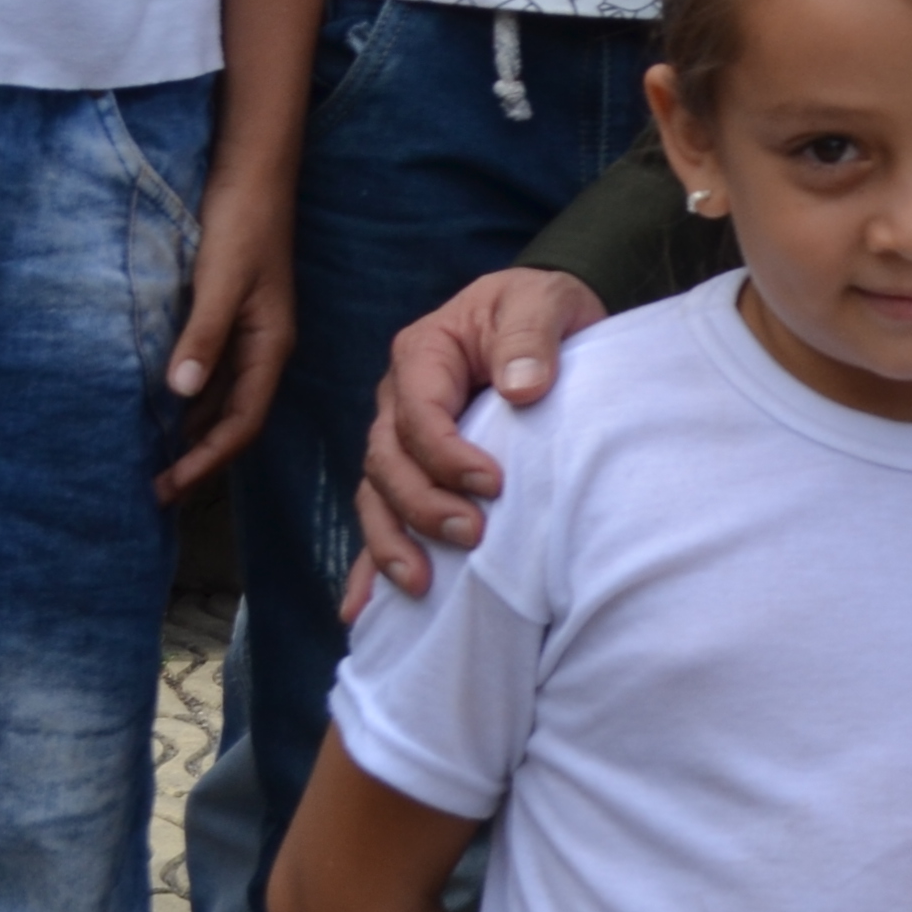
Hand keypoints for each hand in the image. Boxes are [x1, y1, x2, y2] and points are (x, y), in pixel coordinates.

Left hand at [154, 164, 298, 502]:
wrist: (251, 175)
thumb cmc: (241, 225)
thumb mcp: (221, 280)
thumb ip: (203, 335)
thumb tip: (179, 392)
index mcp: (270, 347)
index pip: (242, 423)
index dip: (208, 461)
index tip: (167, 488)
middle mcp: (261, 349)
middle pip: (233, 421)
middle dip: (199, 459)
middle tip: (152, 491)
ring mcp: (246, 335)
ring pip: (220, 401)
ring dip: (190, 435)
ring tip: (149, 462)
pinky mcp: (227, 319)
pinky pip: (208, 376)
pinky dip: (185, 402)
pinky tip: (156, 408)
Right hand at [341, 267, 599, 611]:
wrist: (549, 322)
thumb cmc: (541, 308)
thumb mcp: (543, 301)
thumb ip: (532, 336)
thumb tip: (522, 388)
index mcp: (423, 353)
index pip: (419, 414)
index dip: (447, 455)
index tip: (494, 485)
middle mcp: (398, 401)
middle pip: (388, 463)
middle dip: (422, 506)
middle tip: (471, 536)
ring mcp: (400, 439)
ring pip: (377, 497)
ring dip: (392, 543)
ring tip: (420, 585)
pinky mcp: (416, 471)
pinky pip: (384, 517)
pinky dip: (372, 563)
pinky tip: (362, 610)